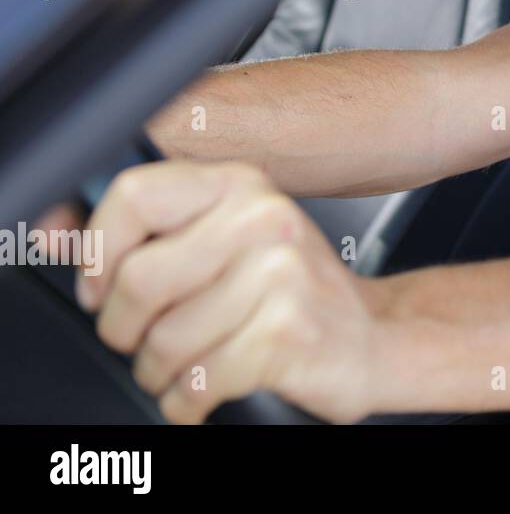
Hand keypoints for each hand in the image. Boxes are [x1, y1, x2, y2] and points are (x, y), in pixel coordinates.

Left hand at [77, 161, 387, 423]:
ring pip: (164, 341)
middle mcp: (264, 218)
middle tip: (147, 340)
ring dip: (164, 374)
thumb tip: (60, 235)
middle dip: (126, 330)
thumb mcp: (232, 240)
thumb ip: (155, 232)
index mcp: (241, 186)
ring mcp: (279, 274)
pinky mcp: (285, 331)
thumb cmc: (293, 293)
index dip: (99, 252)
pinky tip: (213, 388)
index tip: (100, 287)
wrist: (373, 336)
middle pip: (139, 279)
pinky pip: (198, 380)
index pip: (135, 196)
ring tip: (192, 366)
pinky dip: (192, 401)